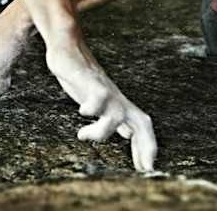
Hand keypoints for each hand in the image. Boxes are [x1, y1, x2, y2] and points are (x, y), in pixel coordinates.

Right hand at [46, 36, 156, 171]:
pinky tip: (83, 112)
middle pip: (142, 121)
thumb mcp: (102, 102)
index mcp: (120, 105)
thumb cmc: (84, 77)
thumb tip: (128, 134)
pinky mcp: (89, 80)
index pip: (142, 128)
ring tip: (82, 134)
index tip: (146, 170)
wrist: (69, 48)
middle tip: (145, 167)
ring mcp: (105, 90)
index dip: (147, 148)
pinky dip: (93, 107)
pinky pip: (98, 96)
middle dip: (146, 144)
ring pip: (115, 114)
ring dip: (101, 131)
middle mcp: (117, 99)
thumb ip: (114, 117)